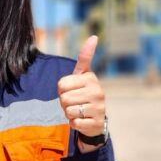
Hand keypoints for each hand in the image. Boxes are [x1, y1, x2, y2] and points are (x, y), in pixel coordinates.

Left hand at [57, 35, 105, 152]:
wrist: (95, 119)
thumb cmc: (83, 94)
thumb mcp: (82, 75)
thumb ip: (85, 57)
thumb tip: (94, 36)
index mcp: (91, 78)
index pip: (61, 85)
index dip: (62, 90)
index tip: (72, 90)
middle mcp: (97, 92)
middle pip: (64, 98)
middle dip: (65, 103)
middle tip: (75, 102)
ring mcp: (99, 108)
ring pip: (69, 111)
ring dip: (69, 113)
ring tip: (79, 111)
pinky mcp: (97, 123)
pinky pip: (74, 123)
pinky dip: (74, 123)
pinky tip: (82, 120)